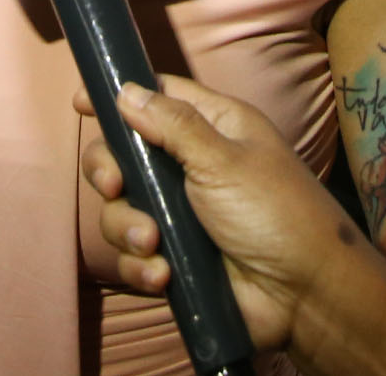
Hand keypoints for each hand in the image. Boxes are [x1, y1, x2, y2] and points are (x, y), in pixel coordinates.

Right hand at [77, 77, 369, 354]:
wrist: (305, 294)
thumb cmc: (277, 213)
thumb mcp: (225, 160)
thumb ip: (173, 125)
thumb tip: (127, 90)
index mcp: (212, 128)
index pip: (157, 98)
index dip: (120, 97)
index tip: (81, 103)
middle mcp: (190, 166)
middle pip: (123, 154)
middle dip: (109, 170)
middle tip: (116, 185)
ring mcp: (180, 213)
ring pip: (121, 208)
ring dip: (128, 226)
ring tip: (154, 243)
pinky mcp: (175, 256)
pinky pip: (134, 254)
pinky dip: (140, 264)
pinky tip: (162, 273)